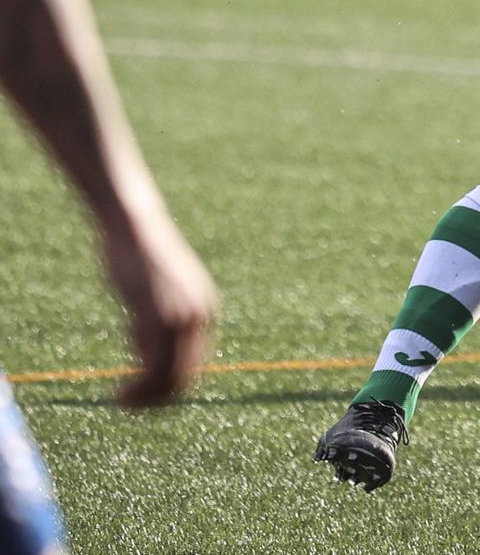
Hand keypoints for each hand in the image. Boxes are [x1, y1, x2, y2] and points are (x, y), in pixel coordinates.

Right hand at [100, 218, 217, 408]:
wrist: (133, 226)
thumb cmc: (137, 257)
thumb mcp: (157, 293)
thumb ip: (159, 320)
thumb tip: (148, 351)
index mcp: (204, 310)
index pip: (194, 362)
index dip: (169, 385)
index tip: (143, 395)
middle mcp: (199, 316)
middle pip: (185, 375)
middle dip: (158, 398)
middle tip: (129, 406)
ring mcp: (180, 317)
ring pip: (169, 376)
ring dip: (146, 397)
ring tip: (123, 404)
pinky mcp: (157, 317)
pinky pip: (153, 366)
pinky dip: (139, 389)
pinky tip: (121, 396)